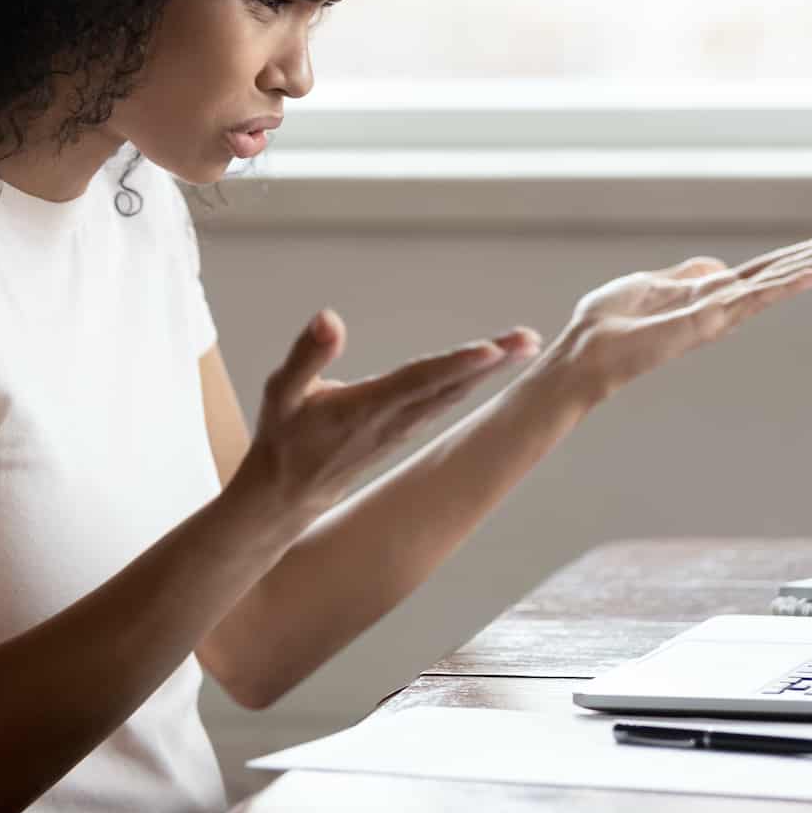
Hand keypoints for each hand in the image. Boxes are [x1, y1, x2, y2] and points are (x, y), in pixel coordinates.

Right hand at [236, 309, 542, 515]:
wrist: (287, 495)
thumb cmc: (283, 439)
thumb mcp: (282, 393)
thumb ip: (308, 355)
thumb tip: (328, 317)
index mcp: (366, 407)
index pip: (418, 380)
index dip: (455, 365)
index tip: (491, 351)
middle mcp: (393, 419)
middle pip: (450, 386)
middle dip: (491, 363)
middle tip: (530, 340)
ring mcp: (402, 428)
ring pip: (453, 394)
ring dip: (489, 370)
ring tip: (523, 345)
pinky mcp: (404, 430)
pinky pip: (444, 401)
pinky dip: (471, 381)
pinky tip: (490, 365)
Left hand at [540, 230, 811, 407]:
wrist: (584, 352)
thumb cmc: (608, 322)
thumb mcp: (649, 283)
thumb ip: (685, 275)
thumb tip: (716, 266)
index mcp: (712, 292)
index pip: (770, 268)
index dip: (806, 253)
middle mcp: (725, 304)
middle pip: (787, 272)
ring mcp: (719, 314)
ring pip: (780, 283)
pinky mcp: (705, 321)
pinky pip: (753, 299)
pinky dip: (785, 286)